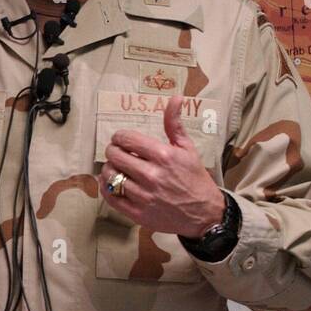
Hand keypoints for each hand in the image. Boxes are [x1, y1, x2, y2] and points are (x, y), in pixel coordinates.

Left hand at [100, 94, 224, 237]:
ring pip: (110, 176)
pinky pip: (111, 197)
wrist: (205, 214)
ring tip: (116, 167)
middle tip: (117, 152)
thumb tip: (175, 97)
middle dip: (113, 151)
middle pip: (115, 155)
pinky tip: (111, 182)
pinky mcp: (138, 213)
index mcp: (164, 156)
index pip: (126, 139)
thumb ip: (174, 124)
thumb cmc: (195, 179)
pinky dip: (106, 188)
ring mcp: (144, 196)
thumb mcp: (188, 149)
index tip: (121, 140)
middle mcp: (152, 175)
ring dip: (109, 169)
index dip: (119, 137)